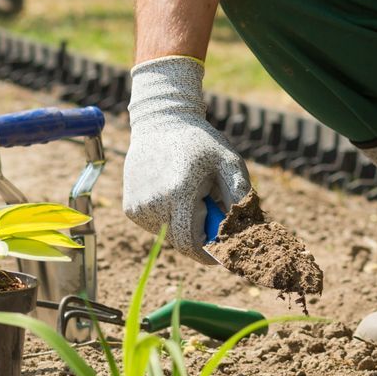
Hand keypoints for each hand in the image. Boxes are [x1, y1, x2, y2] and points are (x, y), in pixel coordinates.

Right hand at [122, 56, 250, 263]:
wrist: (160, 121)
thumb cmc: (200, 142)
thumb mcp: (229, 162)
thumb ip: (241, 196)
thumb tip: (246, 232)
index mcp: (180, 192)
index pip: (193, 244)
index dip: (210, 253)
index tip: (224, 252)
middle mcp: (154, 203)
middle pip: (182, 242)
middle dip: (200, 236)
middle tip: (211, 212)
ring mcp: (138, 207)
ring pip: (168, 235)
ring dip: (184, 225)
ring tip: (190, 194)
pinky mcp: (130, 208)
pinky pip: (155, 226)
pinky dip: (168, 218)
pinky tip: (171, 191)